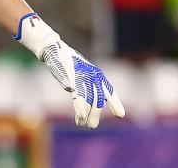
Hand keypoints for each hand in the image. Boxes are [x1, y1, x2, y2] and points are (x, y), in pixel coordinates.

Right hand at [14, 13, 124, 127]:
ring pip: (89, 98)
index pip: (109, 91)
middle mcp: (93, 75)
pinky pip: (78, 94)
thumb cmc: (70, 66)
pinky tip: (81, 116)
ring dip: (87, 114)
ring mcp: (83, 76)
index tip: (120, 115)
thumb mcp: (82, 77)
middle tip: (92, 125)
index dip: (115, 103)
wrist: (56, 52)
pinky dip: (80, 107)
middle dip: (96, 113)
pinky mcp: (72, 78)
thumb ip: (88, 90)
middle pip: (98, 98)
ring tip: (82, 123)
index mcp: (97, 75)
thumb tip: (90, 108)